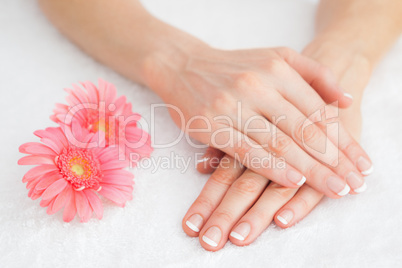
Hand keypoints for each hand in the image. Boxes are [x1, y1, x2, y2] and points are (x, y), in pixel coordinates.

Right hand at [146, 45, 371, 197]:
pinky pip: (247, 152)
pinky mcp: (211, 125)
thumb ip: (314, 73)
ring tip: (333, 189)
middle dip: (333, 162)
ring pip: (279, 144)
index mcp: (277, 69)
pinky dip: (272, 168)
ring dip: (310, 170)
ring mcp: (232, 106)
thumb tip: (346, 100)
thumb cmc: (234, 67)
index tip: (359, 164)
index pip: (319, 111)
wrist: (184, 65)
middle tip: (353, 184)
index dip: (342, 140)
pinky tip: (293, 182)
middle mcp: (257, 85)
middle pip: (304, 130)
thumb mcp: (277, 57)